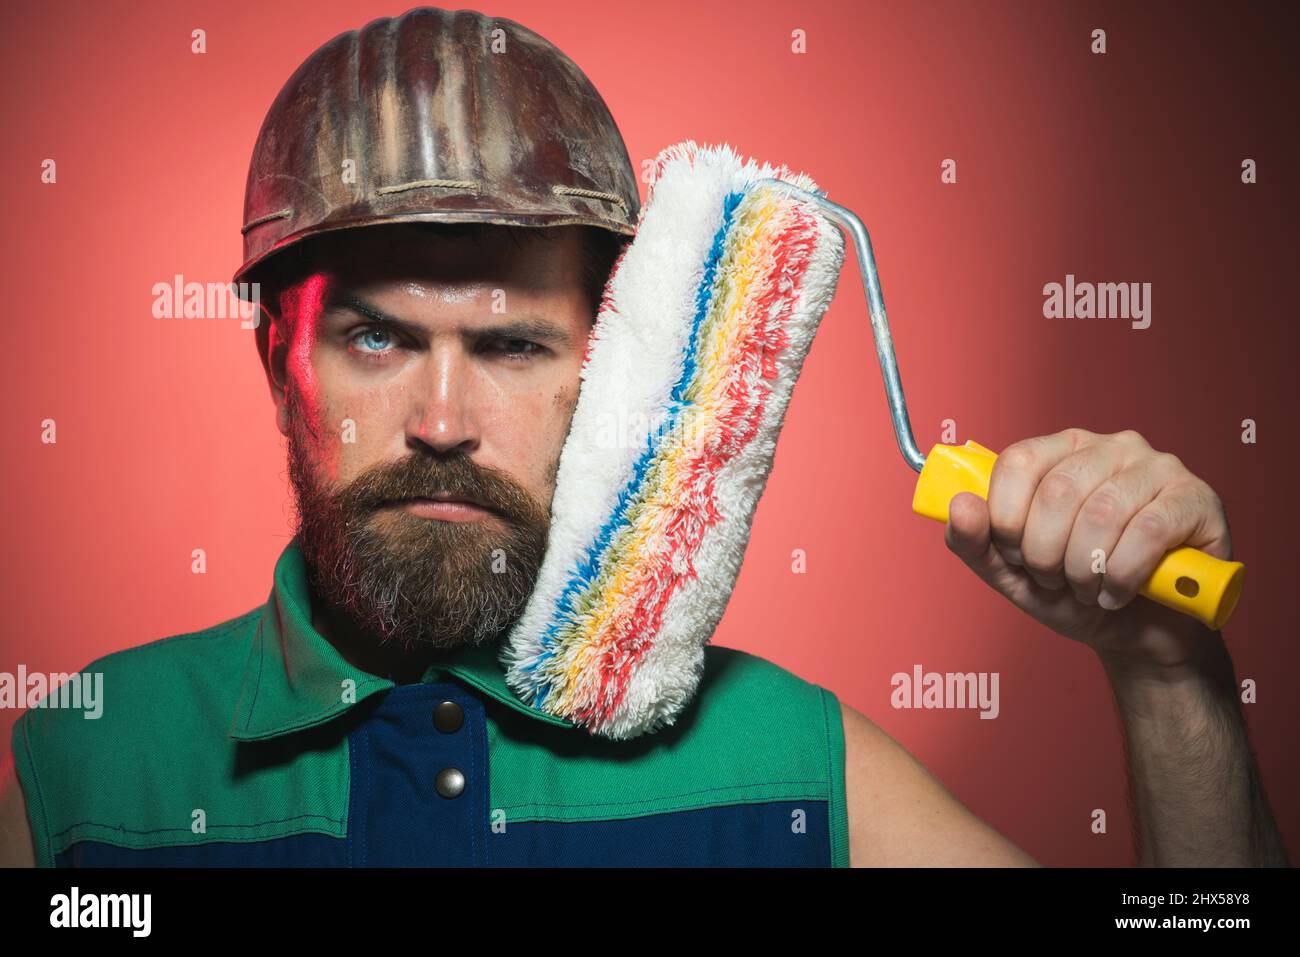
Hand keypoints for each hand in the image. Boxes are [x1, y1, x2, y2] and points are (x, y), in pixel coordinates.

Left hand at [943, 428, 1233, 671]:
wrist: (1139, 633)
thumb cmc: (1075, 593)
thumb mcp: (1012, 574)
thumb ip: (975, 543)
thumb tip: (961, 505)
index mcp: (1061, 451)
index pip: (1018, 462)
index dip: (1007, 518)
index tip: (1015, 554)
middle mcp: (1110, 448)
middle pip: (1058, 491)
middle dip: (1045, 552)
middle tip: (1054, 579)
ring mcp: (1157, 468)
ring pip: (1102, 513)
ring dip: (1085, 569)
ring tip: (1088, 589)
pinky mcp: (1195, 499)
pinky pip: (1149, 531)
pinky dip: (1123, 575)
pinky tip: (1119, 592)